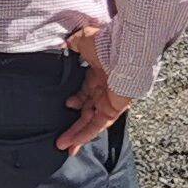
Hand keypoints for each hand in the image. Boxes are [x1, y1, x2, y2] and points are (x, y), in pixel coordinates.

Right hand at [58, 26, 131, 149]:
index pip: (85, 94)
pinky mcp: (114, 109)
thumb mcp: (84, 40)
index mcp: (97, 75)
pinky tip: (75, 143)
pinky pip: (98, 125)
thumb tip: (66, 44)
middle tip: (62, 138)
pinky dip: (86, 134)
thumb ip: (74, 44)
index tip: (67, 104)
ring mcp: (109, 101)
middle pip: (87, 112)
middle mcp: (103, 91)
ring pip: (91, 122)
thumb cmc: (105, 44)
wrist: (125, 50)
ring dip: (77, 135)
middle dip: (74, 125)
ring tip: (64, 147)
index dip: (76, 101)